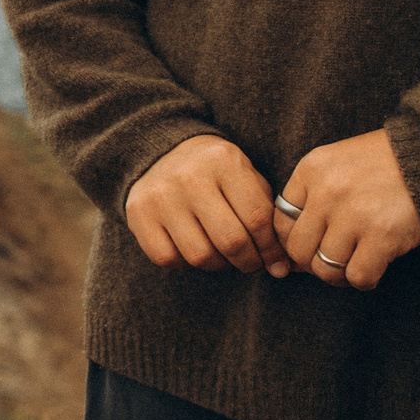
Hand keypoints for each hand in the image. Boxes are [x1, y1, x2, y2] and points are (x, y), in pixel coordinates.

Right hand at [124, 135, 291, 275]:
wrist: (162, 151)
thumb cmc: (216, 173)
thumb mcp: (245, 176)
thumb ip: (266, 215)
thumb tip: (281, 268)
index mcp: (224, 161)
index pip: (258, 219)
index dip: (272, 249)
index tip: (277, 263)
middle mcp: (190, 176)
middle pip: (231, 241)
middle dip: (249, 262)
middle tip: (253, 264)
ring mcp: (161, 196)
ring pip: (200, 255)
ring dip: (219, 265)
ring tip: (224, 256)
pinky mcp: (138, 214)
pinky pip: (168, 258)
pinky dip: (185, 262)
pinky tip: (193, 247)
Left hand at [276, 128, 419, 290]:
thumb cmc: (383, 163)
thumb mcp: (337, 164)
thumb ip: (312, 197)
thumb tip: (291, 255)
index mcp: (311, 170)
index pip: (280, 220)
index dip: (292, 241)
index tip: (310, 247)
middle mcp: (327, 192)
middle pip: (298, 250)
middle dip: (312, 263)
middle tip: (332, 261)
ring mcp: (353, 215)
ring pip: (325, 268)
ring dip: (339, 275)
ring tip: (354, 264)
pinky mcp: (382, 236)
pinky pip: (358, 276)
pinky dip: (365, 279)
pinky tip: (375, 267)